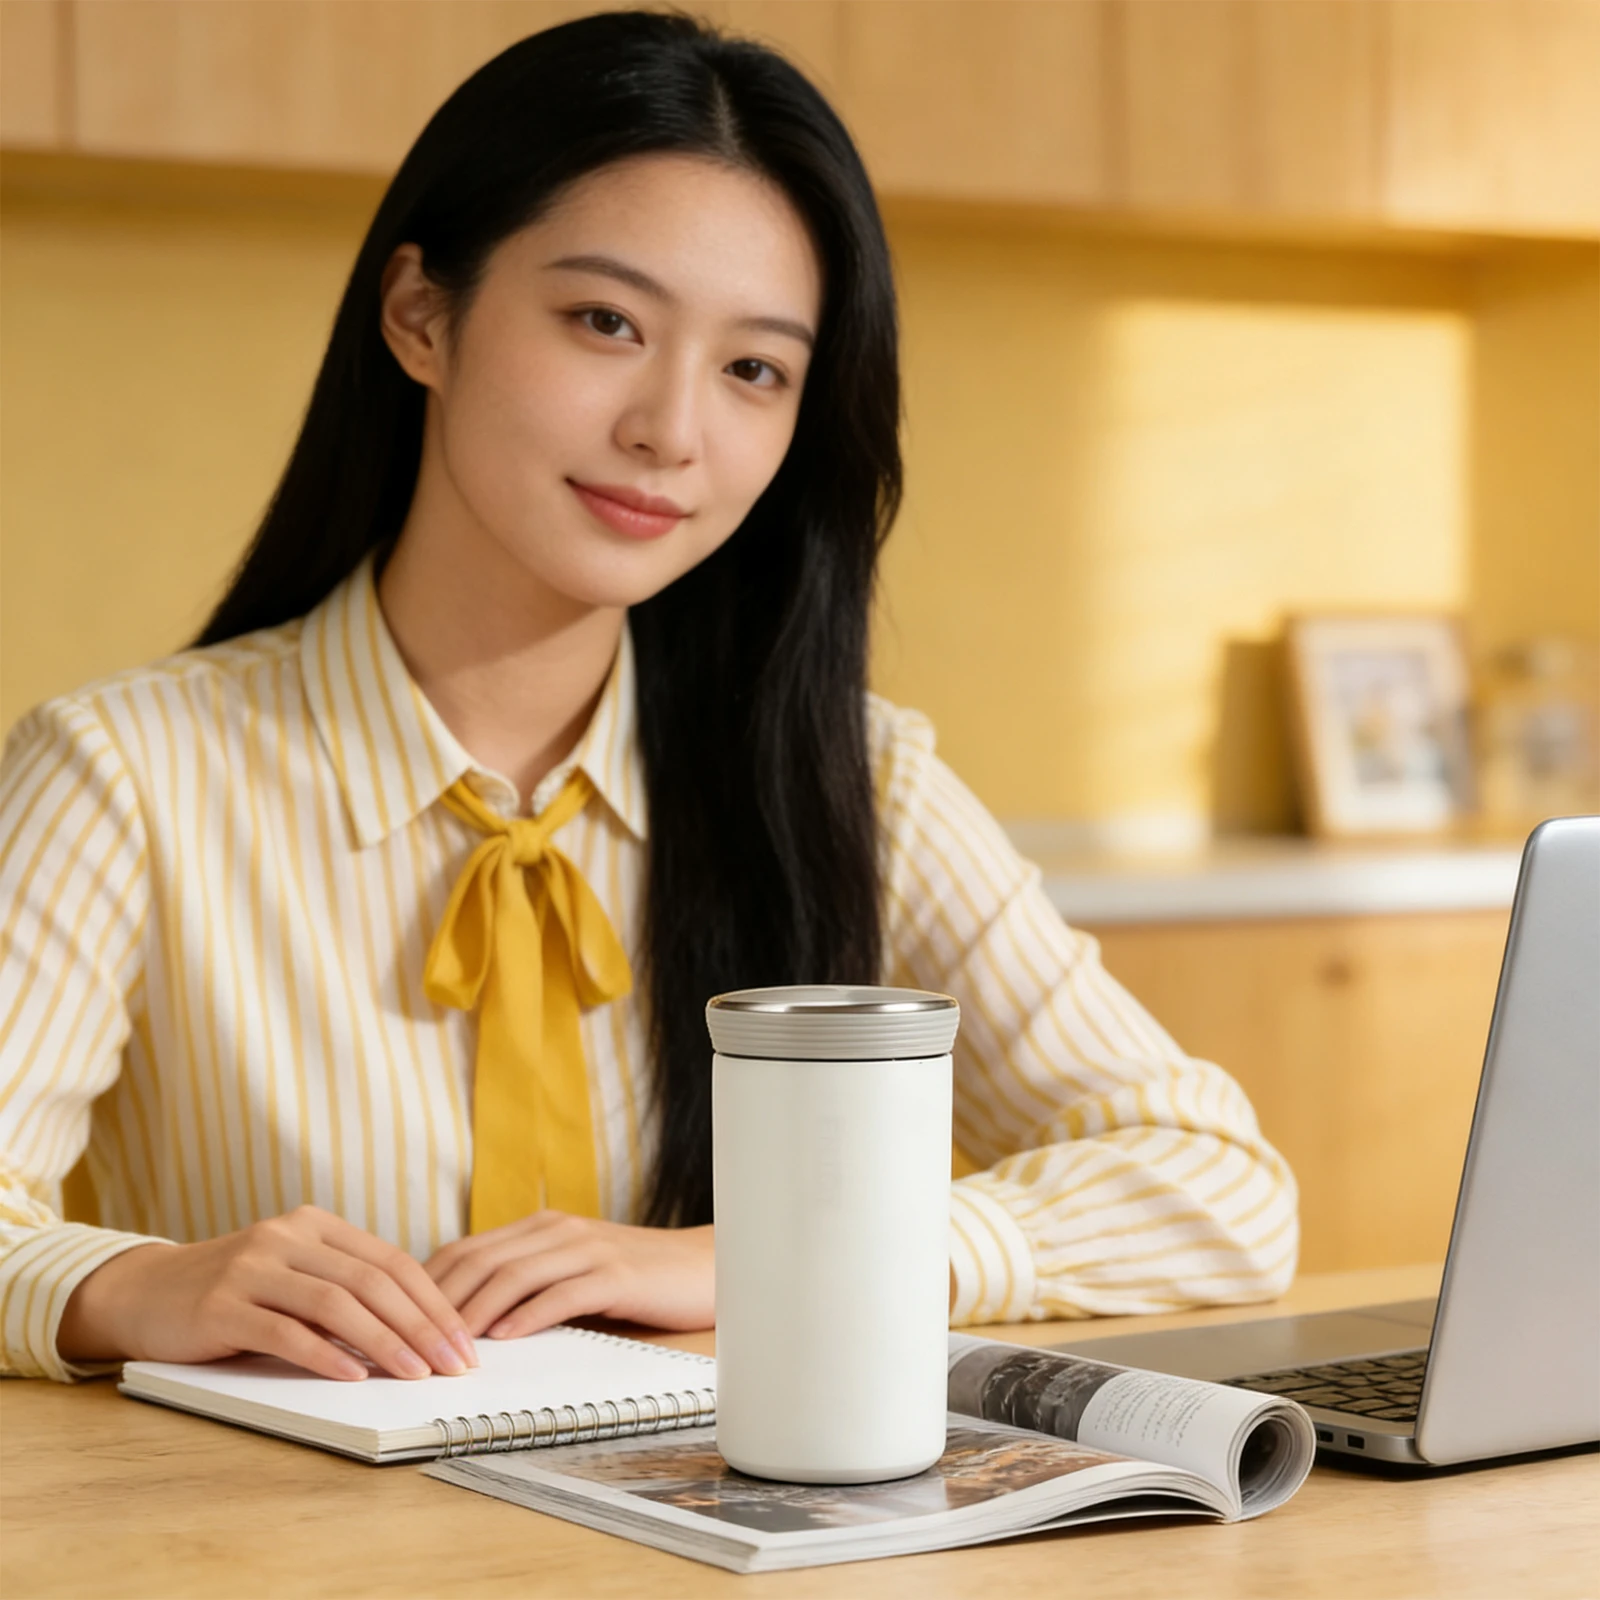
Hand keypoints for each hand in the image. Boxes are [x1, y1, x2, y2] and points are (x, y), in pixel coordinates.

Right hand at [57, 1205, 478, 1381]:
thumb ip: (343, 1289)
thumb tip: (418, 1331)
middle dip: (421, 1325)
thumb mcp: (293, 1275)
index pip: (391, 1261)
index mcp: (315, 1225)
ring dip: (384, 1342)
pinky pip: (284, 1332)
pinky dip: (324, 1356)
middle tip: (453, 1363)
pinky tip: (353, 1378)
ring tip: (416, 1374)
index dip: (433, 1301)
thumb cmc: (234, 1292)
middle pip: (372, 1281)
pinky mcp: (221, 1307)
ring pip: (336, 1304)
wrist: (145, 1292)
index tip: (464, 1340)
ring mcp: (252, 1268)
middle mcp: (287, 1238)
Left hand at [423, 1213, 714, 1338]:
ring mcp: (587, 1249)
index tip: (392, 1324)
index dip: (423, 1287)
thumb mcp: (572, 1272)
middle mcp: (557, 1230)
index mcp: (540, 1228)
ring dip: (473, 1314)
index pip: (465, 1251)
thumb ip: (526, 1284)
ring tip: (445, 1349)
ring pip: (513, 1275)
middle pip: (478, 1259)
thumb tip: (463, 1322)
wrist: (705, 1266)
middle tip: (404, 1343)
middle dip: (436, 1303)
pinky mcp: (616, 1275)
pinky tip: (505, 1338)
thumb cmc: (636, 1278)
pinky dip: (528, 1315)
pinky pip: (562, 1292)